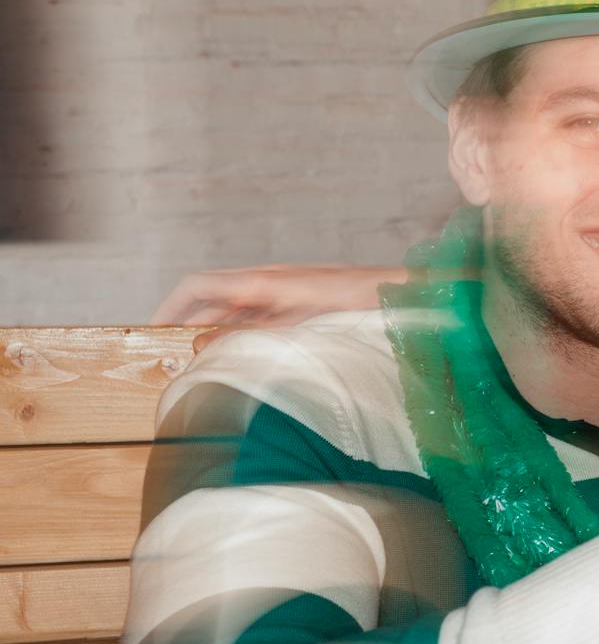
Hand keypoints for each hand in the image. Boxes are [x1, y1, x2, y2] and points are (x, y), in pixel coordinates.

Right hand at [154, 265, 405, 347]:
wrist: (401, 292)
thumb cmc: (357, 302)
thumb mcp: (298, 324)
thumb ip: (250, 334)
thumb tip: (200, 343)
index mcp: (262, 280)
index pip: (197, 286)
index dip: (170, 307)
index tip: (152, 332)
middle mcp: (268, 280)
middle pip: (213, 300)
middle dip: (190, 325)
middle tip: (176, 359)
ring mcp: (284, 290)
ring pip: (236, 311)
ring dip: (217, 332)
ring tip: (205, 363)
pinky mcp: (300, 301)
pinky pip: (260, 316)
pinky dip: (244, 334)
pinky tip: (246, 357)